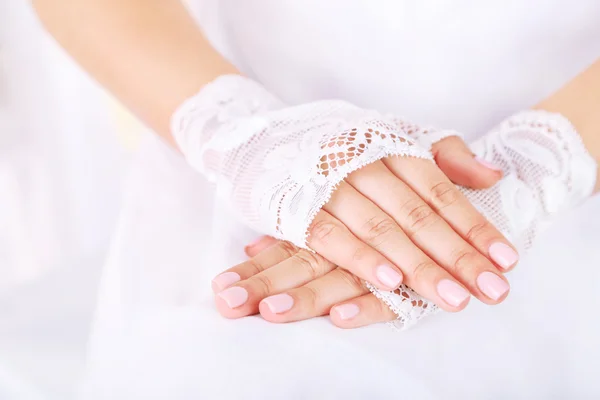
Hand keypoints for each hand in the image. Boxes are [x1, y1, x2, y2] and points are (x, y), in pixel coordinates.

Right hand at [214, 110, 596, 328]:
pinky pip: (330, 234)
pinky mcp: (297, 205)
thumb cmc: (343, 145)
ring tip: (453, 297)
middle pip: (418, 215)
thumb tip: (492, 175)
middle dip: (456, 255)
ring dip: (417, 265)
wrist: (267, 138)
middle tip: (491, 290)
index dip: (475, 226)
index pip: (441, 191)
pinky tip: (388, 281)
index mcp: (392, 146)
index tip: (506, 260)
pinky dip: (359, 257)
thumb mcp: (395, 137)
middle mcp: (365, 162)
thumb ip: (444, 155)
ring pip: (381, 228)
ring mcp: (330, 183)